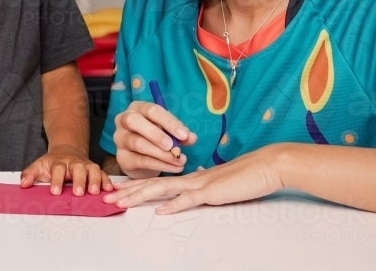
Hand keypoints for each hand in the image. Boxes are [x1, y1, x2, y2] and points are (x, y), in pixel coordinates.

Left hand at [20, 144, 112, 195]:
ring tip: (94, 192)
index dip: (56, 180)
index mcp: (60, 162)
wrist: (67, 150)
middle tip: (78, 193)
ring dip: (94, 180)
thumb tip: (23, 184)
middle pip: (77, 168)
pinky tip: (108, 189)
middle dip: (78, 180)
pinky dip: (106, 181)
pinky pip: (103, 174)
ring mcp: (86, 165)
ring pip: (93, 170)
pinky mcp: (95, 170)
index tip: (54, 192)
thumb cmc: (53, 162)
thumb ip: (30, 174)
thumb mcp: (39, 166)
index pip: (58, 169)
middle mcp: (74, 162)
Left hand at [103, 145, 285, 213]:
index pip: (158, 182)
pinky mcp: (212, 192)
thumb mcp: (221, 184)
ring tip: (121, 202)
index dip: (137, 186)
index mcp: (192, 177)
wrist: (267, 165)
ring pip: (162, 189)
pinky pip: (189, 199)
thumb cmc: (247, 175)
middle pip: (153, 185)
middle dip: (128, 192)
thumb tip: (196, 190)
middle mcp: (191, 178)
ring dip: (139, 196)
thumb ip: (206, 186)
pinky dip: (174, 205)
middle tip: (107, 198)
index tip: (119, 190)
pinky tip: (160, 211)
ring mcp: (200, 184)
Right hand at [112, 101, 196, 178]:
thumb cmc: (155, 138)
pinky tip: (174, 168)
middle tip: (173, 146)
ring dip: (162, 154)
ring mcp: (120, 139)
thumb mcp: (168, 132)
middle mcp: (123, 120)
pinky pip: (141, 161)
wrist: (141, 159)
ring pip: (138, 143)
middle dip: (156, 134)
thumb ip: (179, 134)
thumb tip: (192, 137)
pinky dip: (160, 165)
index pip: (151, 110)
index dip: (168, 122)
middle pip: (134, 121)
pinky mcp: (122, 158)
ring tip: (179, 160)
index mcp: (137, 108)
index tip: (184, 135)